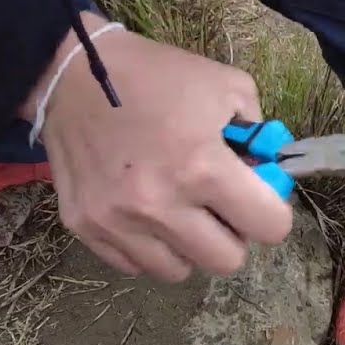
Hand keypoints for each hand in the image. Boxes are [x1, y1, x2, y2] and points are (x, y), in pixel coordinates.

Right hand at [26, 12, 292, 281]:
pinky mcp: (85, 227)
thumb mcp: (228, 89)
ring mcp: (118, 221)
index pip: (269, 228)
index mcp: (203, 167)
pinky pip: (135, 266)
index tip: (259, 198)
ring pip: (180, 271)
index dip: (272, 212)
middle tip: (218, 206)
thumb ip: (258, 138)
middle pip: (227, 261)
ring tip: (179, 209)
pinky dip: (147, 246)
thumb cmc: (157, 76)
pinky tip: (144, 212)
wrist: (72, 73)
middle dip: (232, 234)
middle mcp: (160, 204)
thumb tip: (269, 178)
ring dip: (188, 246)